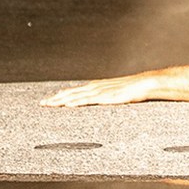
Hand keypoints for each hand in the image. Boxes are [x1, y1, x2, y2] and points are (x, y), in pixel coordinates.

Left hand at [41, 75, 158, 105]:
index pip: (75, 91)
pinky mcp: (106, 96)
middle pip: (72, 93)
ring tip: (50, 104)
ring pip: (77, 96)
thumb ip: (107, 99)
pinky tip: (68, 105)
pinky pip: (89, 100)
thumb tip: (101, 105)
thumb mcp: (116, 95)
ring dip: (62, 99)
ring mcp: (101, 91)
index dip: (62, 95)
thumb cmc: (133, 90)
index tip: (50, 100)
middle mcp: (96, 87)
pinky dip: (77, 102)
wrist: (145, 83)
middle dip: (57, 98)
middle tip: (42, 104)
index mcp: (97, 87)